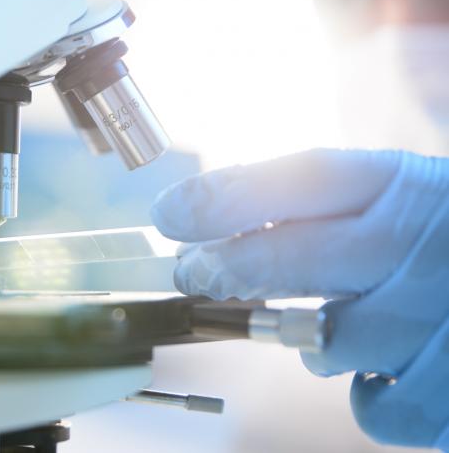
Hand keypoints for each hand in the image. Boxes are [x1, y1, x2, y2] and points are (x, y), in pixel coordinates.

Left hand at [151, 149, 448, 449]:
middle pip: (290, 257)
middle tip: (194, 273)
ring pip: (323, 342)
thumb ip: (328, 210)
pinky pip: (371, 409)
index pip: (301, 178)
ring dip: (308, 337)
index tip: (168, 214)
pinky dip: (364, 394)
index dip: (226, 196)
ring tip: (335, 324)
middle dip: (225, 269)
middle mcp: (421, 240)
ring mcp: (444, 314)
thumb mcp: (401, 198)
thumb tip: (228, 234)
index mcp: (403, 184)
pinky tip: (388, 367)